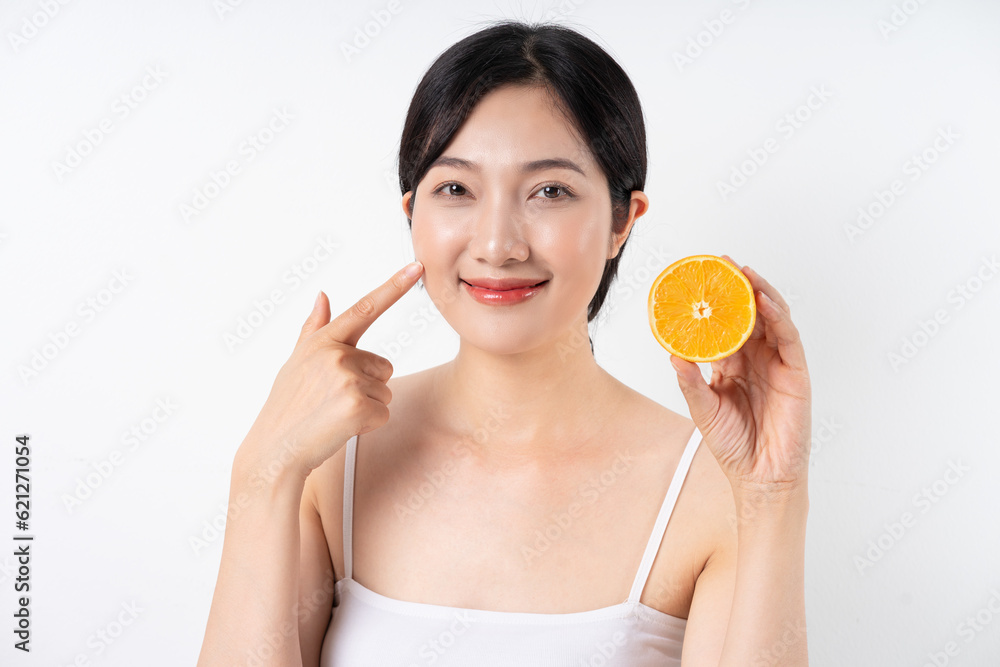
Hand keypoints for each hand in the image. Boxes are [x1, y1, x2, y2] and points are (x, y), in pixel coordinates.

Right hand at [239, 261, 424, 479]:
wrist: (275, 450)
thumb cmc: (287, 408)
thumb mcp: (296, 363)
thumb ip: (313, 329)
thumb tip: (323, 295)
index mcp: (322, 341)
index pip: (364, 308)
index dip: (394, 286)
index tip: (417, 267)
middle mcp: (336, 354)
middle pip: (383, 366)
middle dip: (367, 386)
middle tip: (333, 402)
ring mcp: (347, 379)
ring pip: (385, 391)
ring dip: (367, 407)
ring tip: (333, 415)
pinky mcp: (358, 405)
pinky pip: (384, 413)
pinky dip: (368, 425)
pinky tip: (340, 428)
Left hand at [669, 256, 810, 495]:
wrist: (759, 476)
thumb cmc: (733, 444)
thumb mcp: (703, 409)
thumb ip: (690, 382)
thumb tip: (672, 354)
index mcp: (733, 364)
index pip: (724, 324)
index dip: (715, 301)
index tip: (699, 278)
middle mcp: (756, 358)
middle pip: (749, 313)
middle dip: (738, 286)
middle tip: (721, 262)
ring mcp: (778, 363)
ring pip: (771, 318)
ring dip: (759, 292)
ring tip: (743, 272)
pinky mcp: (796, 373)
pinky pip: (789, 338)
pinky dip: (779, 317)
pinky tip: (765, 301)